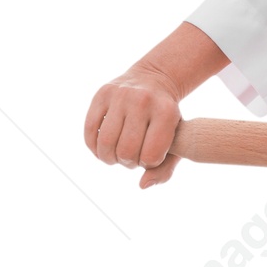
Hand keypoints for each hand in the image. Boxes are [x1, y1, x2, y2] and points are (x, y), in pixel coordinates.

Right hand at [85, 71, 183, 187]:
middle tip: (131, 157)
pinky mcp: (101, 94)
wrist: (154, 80)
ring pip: (105, 143)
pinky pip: (89, 130)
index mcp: (166, 112)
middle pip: (126, 151)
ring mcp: (120, 95)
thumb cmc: (166, 118)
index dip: (147, 163)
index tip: (149, 157)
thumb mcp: (177, 139)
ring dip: (109, 158)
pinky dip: (94, 147)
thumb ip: (165, 168)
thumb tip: (142, 186)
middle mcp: (142, 101)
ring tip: (117, 155)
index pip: (150, 155)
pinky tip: (103, 148)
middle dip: (128, 162)